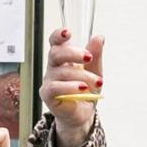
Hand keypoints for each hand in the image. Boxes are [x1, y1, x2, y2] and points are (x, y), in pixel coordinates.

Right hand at [39, 28, 104, 146]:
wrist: (83, 114)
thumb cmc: (85, 91)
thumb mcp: (95, 71)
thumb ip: (95, 56)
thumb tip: (98, 38)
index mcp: (63, 59)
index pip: (55, 43)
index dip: (58, 36)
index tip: (68, 32)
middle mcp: (53, 68)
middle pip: (55, 53)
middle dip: (73, 53)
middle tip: (89, 57)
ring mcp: (49, 81)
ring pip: (62, 72)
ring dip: (82, 76)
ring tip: (97, 82)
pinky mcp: (48, 95)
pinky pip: (55, 87)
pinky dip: (70, 86)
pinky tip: (82, 88)